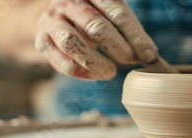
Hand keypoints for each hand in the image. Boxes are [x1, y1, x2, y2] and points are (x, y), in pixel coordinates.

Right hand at [34, 0, 158, 79]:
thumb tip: (150, 54)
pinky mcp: (41, 40)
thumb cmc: (94, 12)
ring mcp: (51, 20)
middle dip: (118, 48)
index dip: (135, 35)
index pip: (117, 12)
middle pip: (95, 26)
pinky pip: (60, 61)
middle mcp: (68, 2)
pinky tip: (95, 75)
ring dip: (96, 62)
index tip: (149, 54)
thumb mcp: (111, 8)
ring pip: (72, 44)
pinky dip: (80, 72)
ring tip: (112, 72)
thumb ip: (129, 25)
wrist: (58, 14)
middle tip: (131, 60)